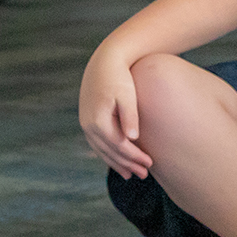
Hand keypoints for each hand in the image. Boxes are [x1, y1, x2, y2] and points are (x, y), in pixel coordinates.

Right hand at [79, 52, 153, 178]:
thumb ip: (129, 117)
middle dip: (127, 164)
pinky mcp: (88, 120)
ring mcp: (85, 123)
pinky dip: (107, 154)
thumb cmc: (120, 76)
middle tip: (144, 175)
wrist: (105, 61)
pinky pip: (97, 143)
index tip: (150, 164)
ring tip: (131, 175)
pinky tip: (117, 161)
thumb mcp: (127, 95)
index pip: (119, 146)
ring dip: (116, 163)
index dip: (134, 157)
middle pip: (109, 151)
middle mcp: (88, 125)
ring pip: (101, 150)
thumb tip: (132, 139)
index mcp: (97, 120)